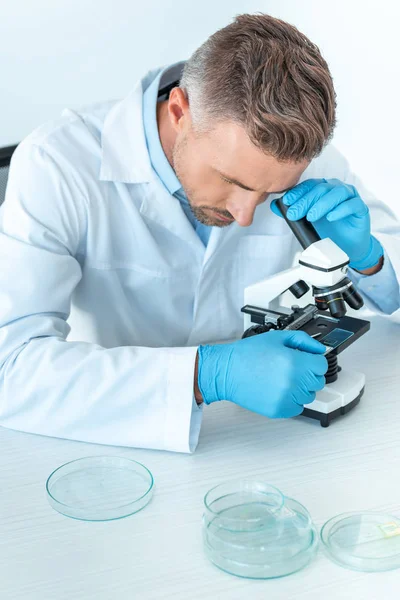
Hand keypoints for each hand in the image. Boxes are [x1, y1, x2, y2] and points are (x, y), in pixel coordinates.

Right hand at [197, 330, 327, 417]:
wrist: (226, 371)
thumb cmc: (247, 354)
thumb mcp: (277, 338)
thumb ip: (303, 340)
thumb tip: (319, 349)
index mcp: (295, 362)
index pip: (322, 365)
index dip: (313, 360)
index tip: (305, 360)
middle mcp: (293, 381)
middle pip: (318, 381)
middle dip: (308, 373)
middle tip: (291, 368)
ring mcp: (287, 398)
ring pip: (309, 395)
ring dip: (301, 387)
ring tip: (282, 378)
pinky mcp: (279, 410)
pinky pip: (298, 407)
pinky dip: (292, 400)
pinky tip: (278, 389)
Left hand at [271, 178, 382, 270]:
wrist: (346, 247)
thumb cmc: (328, 230)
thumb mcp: (307, 221)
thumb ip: (293, 211)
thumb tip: (274, 205)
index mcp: (324, 189)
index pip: (310, 185)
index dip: (298, 192)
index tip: (287, 202)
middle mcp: (336, 190)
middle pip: (321, 188)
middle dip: (306, 201)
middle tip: (295, 213)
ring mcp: (350, 197)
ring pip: (337, 193)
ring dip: (322, 204)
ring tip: (311, 216)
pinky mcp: (361, 209)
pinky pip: (352, 204)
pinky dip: (340, 209)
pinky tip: (330, 217)